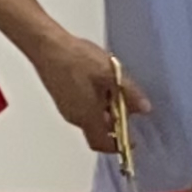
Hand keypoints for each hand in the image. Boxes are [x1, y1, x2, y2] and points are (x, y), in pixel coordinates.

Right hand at [33, 29, 148, 153]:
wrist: (48, 46)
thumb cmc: (76, 60)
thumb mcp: (111, 74)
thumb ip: (130, 94)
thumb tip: (144, 108)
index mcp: (87, 116)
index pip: (102, 144)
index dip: (118, 146)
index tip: (132, 139)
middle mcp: (74, 117)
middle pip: (98, 131)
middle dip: (114, 123)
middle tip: (127, 105)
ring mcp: (66, 107)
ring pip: (90, 118)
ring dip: (105, 111)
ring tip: (114, 89)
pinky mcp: (61, 96)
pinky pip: (81, 108)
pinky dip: (94, 102)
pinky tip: (99, 82)